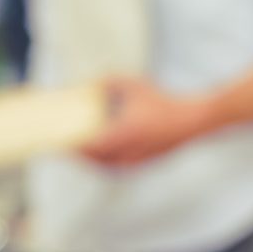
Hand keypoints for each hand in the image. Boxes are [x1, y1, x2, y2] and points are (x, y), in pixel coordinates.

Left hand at [76, 76, 218, 167]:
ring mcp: (138, 160)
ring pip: (107, 167)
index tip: (59, 143)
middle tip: (67, 148)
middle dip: (80, 156)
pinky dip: (107, 163)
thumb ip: (107, 83)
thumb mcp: (133, 85)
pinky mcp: (145, 163)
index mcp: (123, 134)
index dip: (72, 148)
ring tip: (83, 153)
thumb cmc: (163, 102)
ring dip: (93, 161)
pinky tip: (104, 156)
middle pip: (95, 161)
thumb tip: (89, 85)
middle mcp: (128, 152)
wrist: (193, 120)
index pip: (89, 148)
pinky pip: (119, 168)